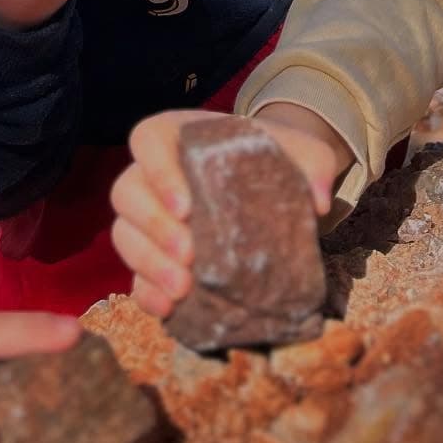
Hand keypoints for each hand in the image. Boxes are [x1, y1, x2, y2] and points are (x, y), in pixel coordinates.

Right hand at [109, 106, 349, 319]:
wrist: (272, 190)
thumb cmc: (276, 161)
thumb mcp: (304, 153)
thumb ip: (315, 164)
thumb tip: (319, 200)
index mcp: (180, 135)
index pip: (148, 139)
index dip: (158, 171)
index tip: (186, 206)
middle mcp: (153, 174)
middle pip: (127, 192)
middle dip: (154, 228)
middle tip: (190, 256)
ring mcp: (149, 218)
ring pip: (124, 234)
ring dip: (147, 263)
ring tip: (183, 288)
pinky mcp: (153, 257)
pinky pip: (133, 275)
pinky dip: (146, 292)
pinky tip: (169, 307)